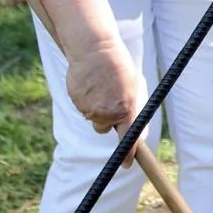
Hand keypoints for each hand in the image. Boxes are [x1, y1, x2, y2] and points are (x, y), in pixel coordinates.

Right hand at [66, 40, 139, 165]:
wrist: (94, 48)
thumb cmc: (118, 65)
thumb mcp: (134, 84)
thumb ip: (134, 106)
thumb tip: (135, 126)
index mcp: (126, 108)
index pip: (128, 139)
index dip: (127, 155)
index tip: (126, 164)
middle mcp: (108, 113)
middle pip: (105, 129)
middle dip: (107, 119)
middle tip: (108, 99)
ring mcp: (90, 109)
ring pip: (93, 119)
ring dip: (95, 109)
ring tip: (99, 87)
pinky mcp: (77, 102)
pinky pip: (82, 108)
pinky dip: (85, 100)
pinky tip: (89, 84)